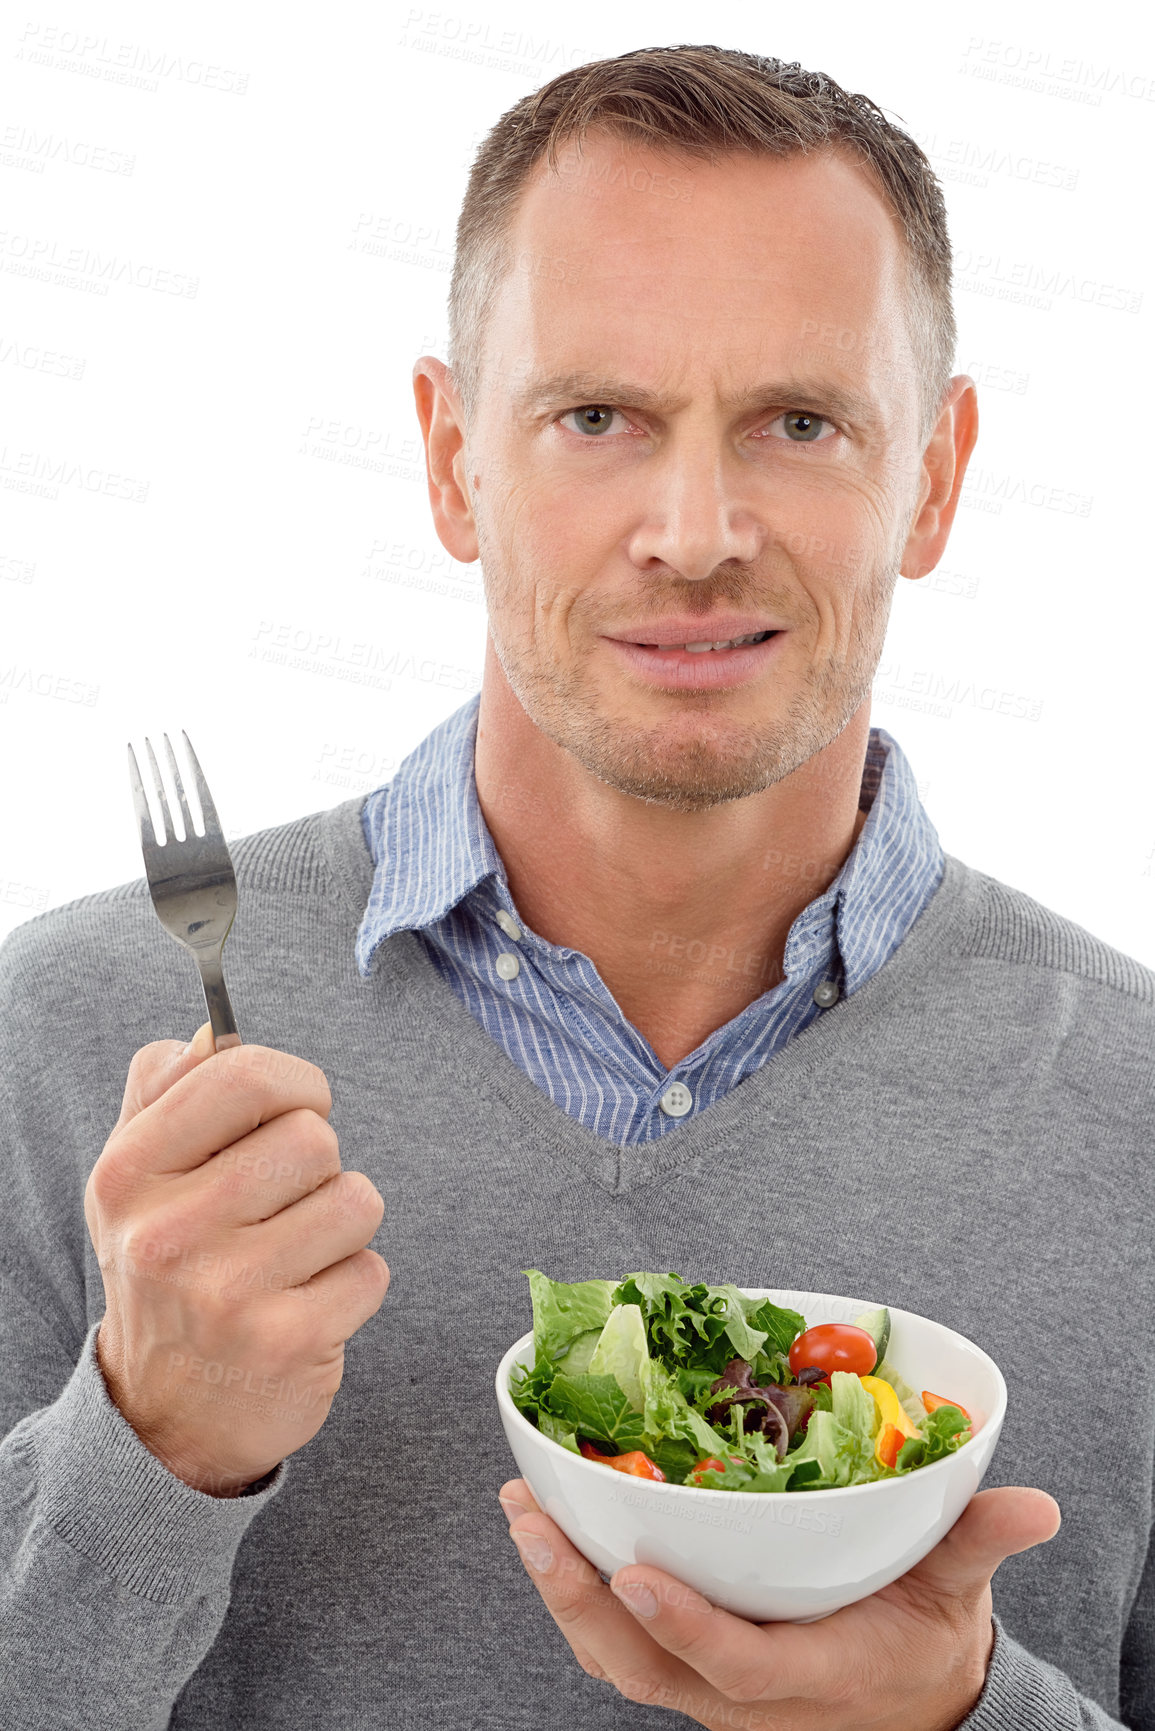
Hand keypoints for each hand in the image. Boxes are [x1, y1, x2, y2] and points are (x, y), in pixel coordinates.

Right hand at [85, 1023, 389, 1496]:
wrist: (163, 1418)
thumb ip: (164, 1092)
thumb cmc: (166, 1271)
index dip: (296, 1081)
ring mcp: (228, 1293)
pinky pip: (372, 1269)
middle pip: (313, 1136)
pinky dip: (353, 1283)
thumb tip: (213, 1029)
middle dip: (317, 1165)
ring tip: (297, 1254)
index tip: (298, 1107)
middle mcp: (168, 1232)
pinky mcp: (288, 1343)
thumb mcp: (134, 1181)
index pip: (245, 1076)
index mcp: (129, 1173)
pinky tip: (308, 1304)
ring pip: (356, 1198)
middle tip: (285, 1203)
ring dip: (343, 1223)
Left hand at [498, 1476, 1060, 1729]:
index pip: (737, 1665)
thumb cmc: (926, 1635)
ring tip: (521, 1513)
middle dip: (580, 1599)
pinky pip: (615, 1646)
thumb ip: (980, 1544)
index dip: (687, 1626)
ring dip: (559, 1591)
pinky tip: (547, 1532)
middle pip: (643, 1666)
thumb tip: (1035, 1505)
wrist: (910, 1703)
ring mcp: (705, 1687)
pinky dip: (573, 1597)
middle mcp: (743, 1695)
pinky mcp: (686, 1668)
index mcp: (811, 1676)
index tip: (640, 1576)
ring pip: (614, 1660)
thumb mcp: (958, 1590)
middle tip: (533, 1522)